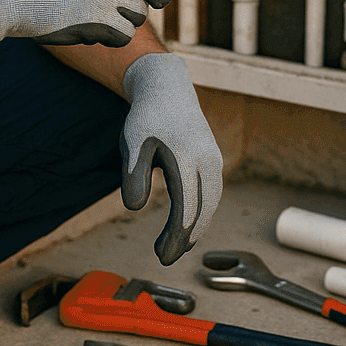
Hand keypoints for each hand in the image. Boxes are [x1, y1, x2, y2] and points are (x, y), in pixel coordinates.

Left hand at [120, 52, 223, 264]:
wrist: (168, 88)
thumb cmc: (146, 117)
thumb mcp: (132, 142)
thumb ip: (133, 174)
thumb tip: (134, 208)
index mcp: (186, 156)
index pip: (186, 207)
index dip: (175, 236)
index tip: (162, 256)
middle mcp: (207, 160)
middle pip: (203, 210)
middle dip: (186, 238)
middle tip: (166, 258)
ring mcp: (214, 159)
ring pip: (211, 203)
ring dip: (196, 227)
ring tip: (178, 246)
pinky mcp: (214, 160)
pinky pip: (211, 193)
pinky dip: (202, 212)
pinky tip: (188, 224)